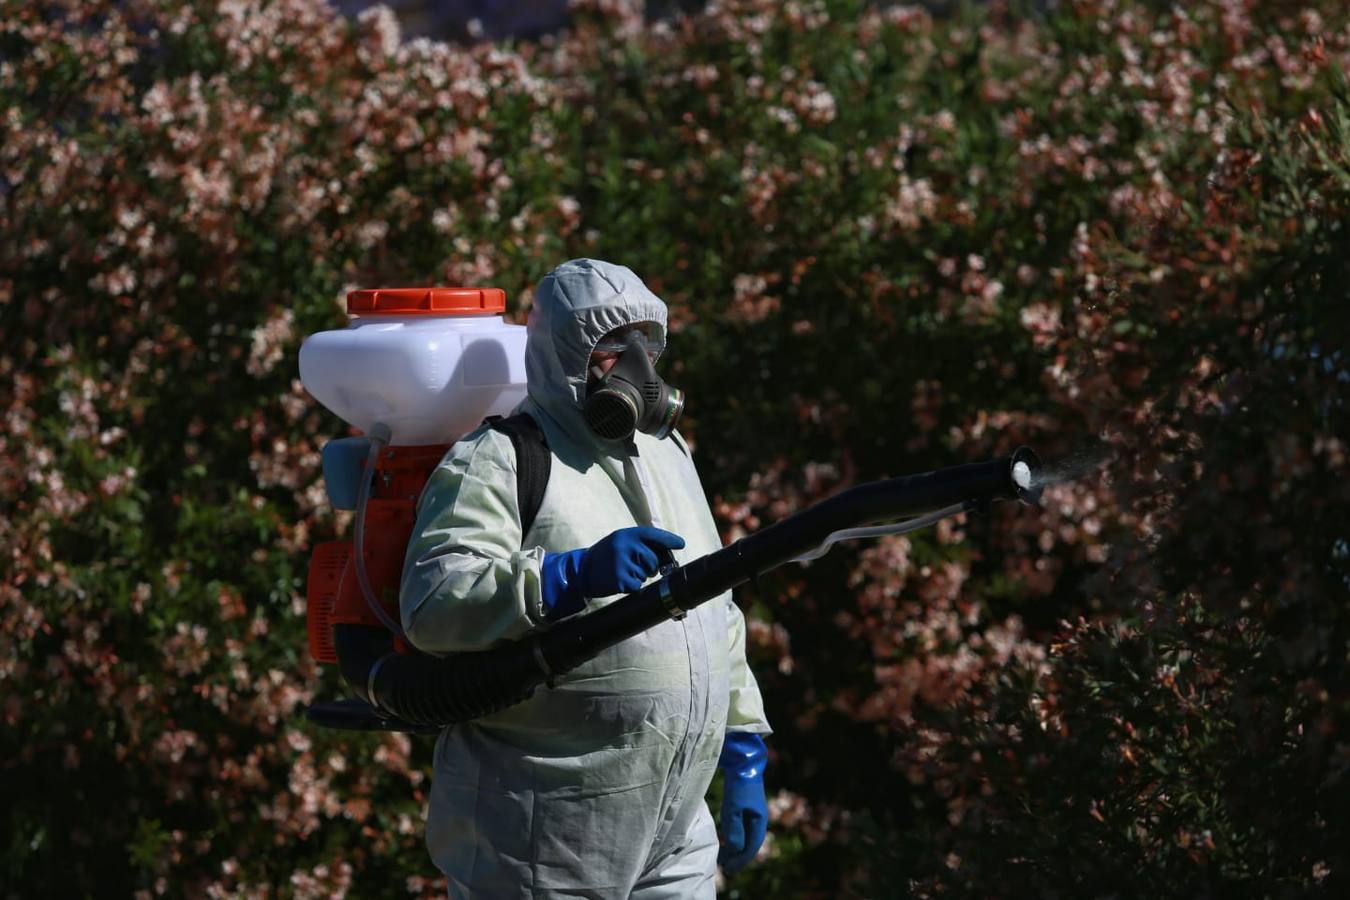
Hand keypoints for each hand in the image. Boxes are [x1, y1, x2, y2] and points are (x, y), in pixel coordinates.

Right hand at [577, 526, 683, 597]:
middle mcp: (624, 546)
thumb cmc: (606, 556)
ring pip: (646, 574)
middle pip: (653, 560)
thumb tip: (668, 552)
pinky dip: (633, 586)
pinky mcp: (619, 580)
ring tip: (622, 572)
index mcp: (626, 535)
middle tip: (636, 566)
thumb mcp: (620, 542)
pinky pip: (638, 585)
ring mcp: (621, 563)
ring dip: (639, 576)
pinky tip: (620, 581)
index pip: (653, 535)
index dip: (669, 539)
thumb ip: (640, 543)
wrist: (582, 571)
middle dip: (650, 566)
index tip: (681, 544)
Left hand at [718, 732, 768, 873]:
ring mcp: (753, 813)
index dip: (740, 861)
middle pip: (750, 844)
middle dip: (738, 857)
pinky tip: (726, 839)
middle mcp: (759, 819)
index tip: (729, 870)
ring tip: (724, 857)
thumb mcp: (734, 810)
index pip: (751, 848)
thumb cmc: (738, 786)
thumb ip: (735, 831)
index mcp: (759, 822)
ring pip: (746, 836)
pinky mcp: (746, 807)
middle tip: (725, 867)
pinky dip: (735, 836)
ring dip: (736, 848)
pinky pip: (742, 828)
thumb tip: (735, 851)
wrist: (742, 763)